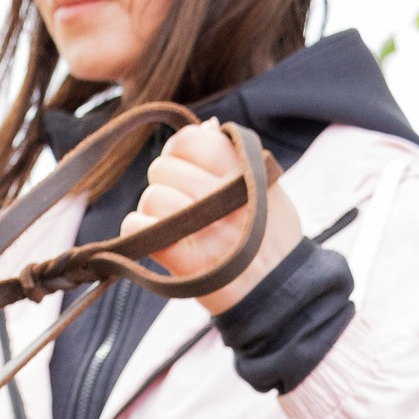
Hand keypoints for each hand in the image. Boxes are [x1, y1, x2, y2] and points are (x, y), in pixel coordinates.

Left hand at [122, 118, 303, 313]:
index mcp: (242, 172)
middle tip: (182, 203)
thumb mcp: (268, 187)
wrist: (280, 292)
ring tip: (175, 225)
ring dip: (153, 210)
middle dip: (166, 182)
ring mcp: (202, 228)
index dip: (180, 151)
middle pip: (162, 168)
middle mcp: (222, 196)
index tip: (187, 168)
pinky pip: (138, 228)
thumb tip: (205, 125)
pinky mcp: (184, 261)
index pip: (190, 139)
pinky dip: (140, 233)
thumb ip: (235, 156)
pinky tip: (160, 241)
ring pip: (150, 197)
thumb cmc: (271, 238)